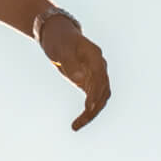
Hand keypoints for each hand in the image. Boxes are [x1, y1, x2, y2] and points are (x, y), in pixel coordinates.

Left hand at [38, 15, 109, 130]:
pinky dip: (87, 112)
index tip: (89, 107)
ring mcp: (96, 76)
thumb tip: (79, 79)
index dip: (96, 93)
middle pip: (103, 91)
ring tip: (76, 125)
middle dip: (93, 108)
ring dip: (90, 114)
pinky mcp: (90, 83)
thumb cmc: (59, 39)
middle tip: (80, 122)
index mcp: (94, 56)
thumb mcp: (61, 48)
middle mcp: (99, 67)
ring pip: (100, 99)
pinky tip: (77, 123)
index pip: (100, 77)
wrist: (57, 35)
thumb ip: (70, 62)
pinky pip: (93, 101)